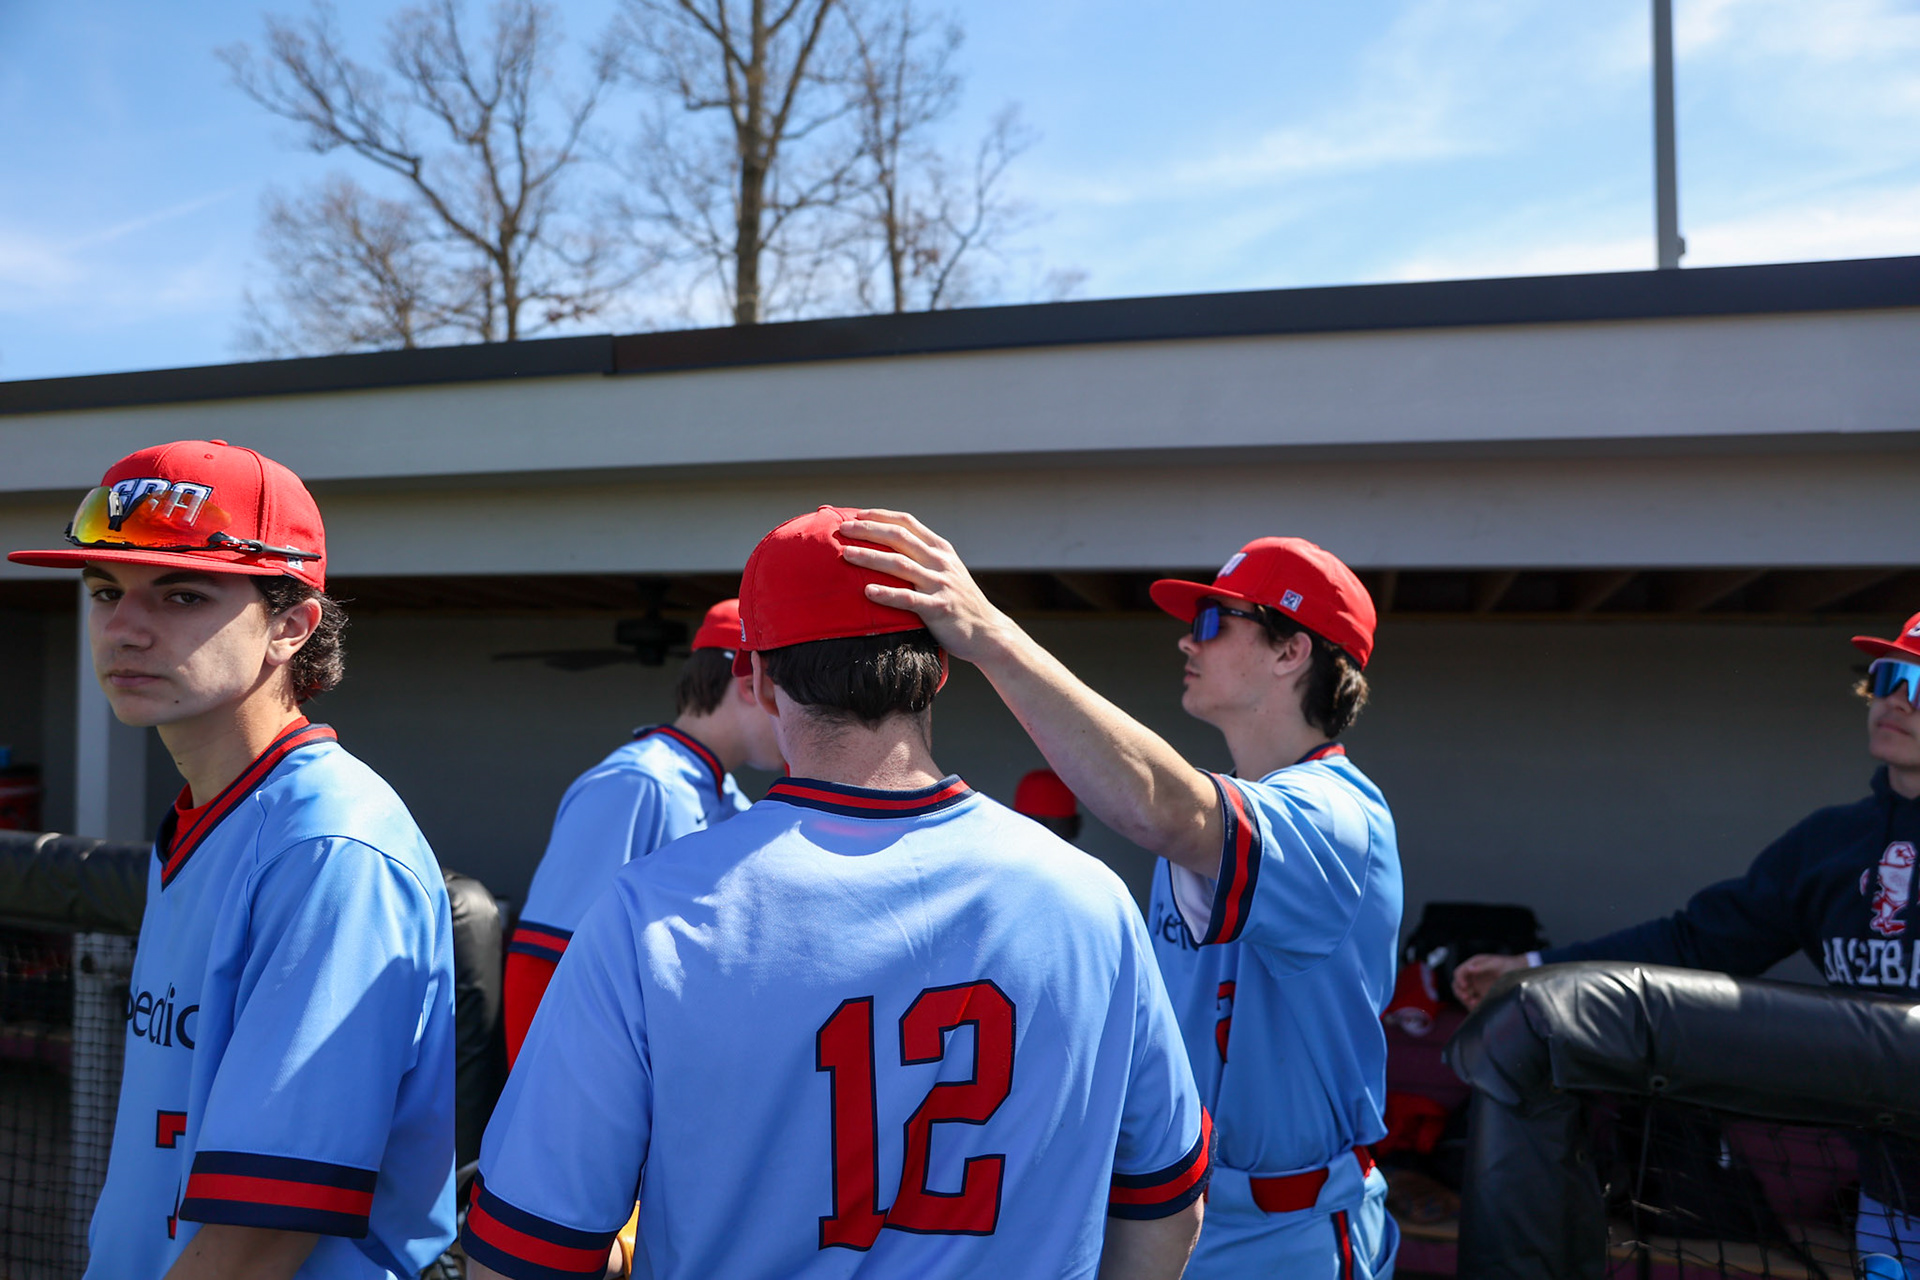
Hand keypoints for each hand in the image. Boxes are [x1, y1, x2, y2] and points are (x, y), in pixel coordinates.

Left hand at [837, 510, 1014, 664]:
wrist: (987, 632)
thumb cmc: (960, 603)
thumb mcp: (946, 572)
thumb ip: (924, 558)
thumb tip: (890, 548)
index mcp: (940, 550)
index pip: (907, 523)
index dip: (881, 516)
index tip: (856, 514)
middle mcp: (941, 562)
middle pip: (899, 538)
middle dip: (869, 530)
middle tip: (843, 529)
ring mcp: (941, 584)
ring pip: (900, 564)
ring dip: (871, 557)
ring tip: (846, 554)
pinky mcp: (939, 608)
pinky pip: (909, 599)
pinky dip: (888, 594)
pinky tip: (867, 592)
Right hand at [1451, 953, 1530, 1010]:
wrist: (1521, 972)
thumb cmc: (1508, 964)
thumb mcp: (1495, 963)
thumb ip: (1482, 965)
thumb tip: (1469, 969)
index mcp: (1473, 966)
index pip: (1459, 973)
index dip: (1459, 979)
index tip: (1464, 986)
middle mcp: (1473, 977)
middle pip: (1457, 985)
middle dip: (1460, 992)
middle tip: (1466, 997)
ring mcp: (1477, 987)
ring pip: (1463, 995)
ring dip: (1465, 1000)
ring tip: (1473, 1003)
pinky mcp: (1482, 996)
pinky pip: (1473, 1002)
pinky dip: (1472, 1006)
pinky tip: (1477, 1006)